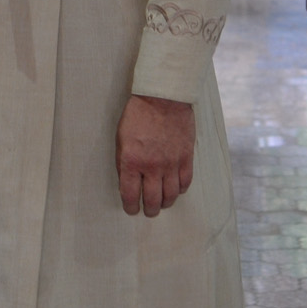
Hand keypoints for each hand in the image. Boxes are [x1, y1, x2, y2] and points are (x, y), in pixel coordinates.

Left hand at [115, 94, 193, 216]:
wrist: (162, 97)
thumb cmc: (138, 115)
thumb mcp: (121, 138)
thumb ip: (124, 162)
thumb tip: (129, 182)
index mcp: (131, 161)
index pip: (130, 195)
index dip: (130, 207)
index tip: (132, 210)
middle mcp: (151, 167)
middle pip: (152, 200)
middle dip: (149, 210)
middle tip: (148, 210)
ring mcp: (170, 163)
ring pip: (170, 196)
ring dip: (165, 203)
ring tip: (162, 203)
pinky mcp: (186, 157)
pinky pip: (185, 182)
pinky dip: (180, 189)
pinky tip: (175, 188)